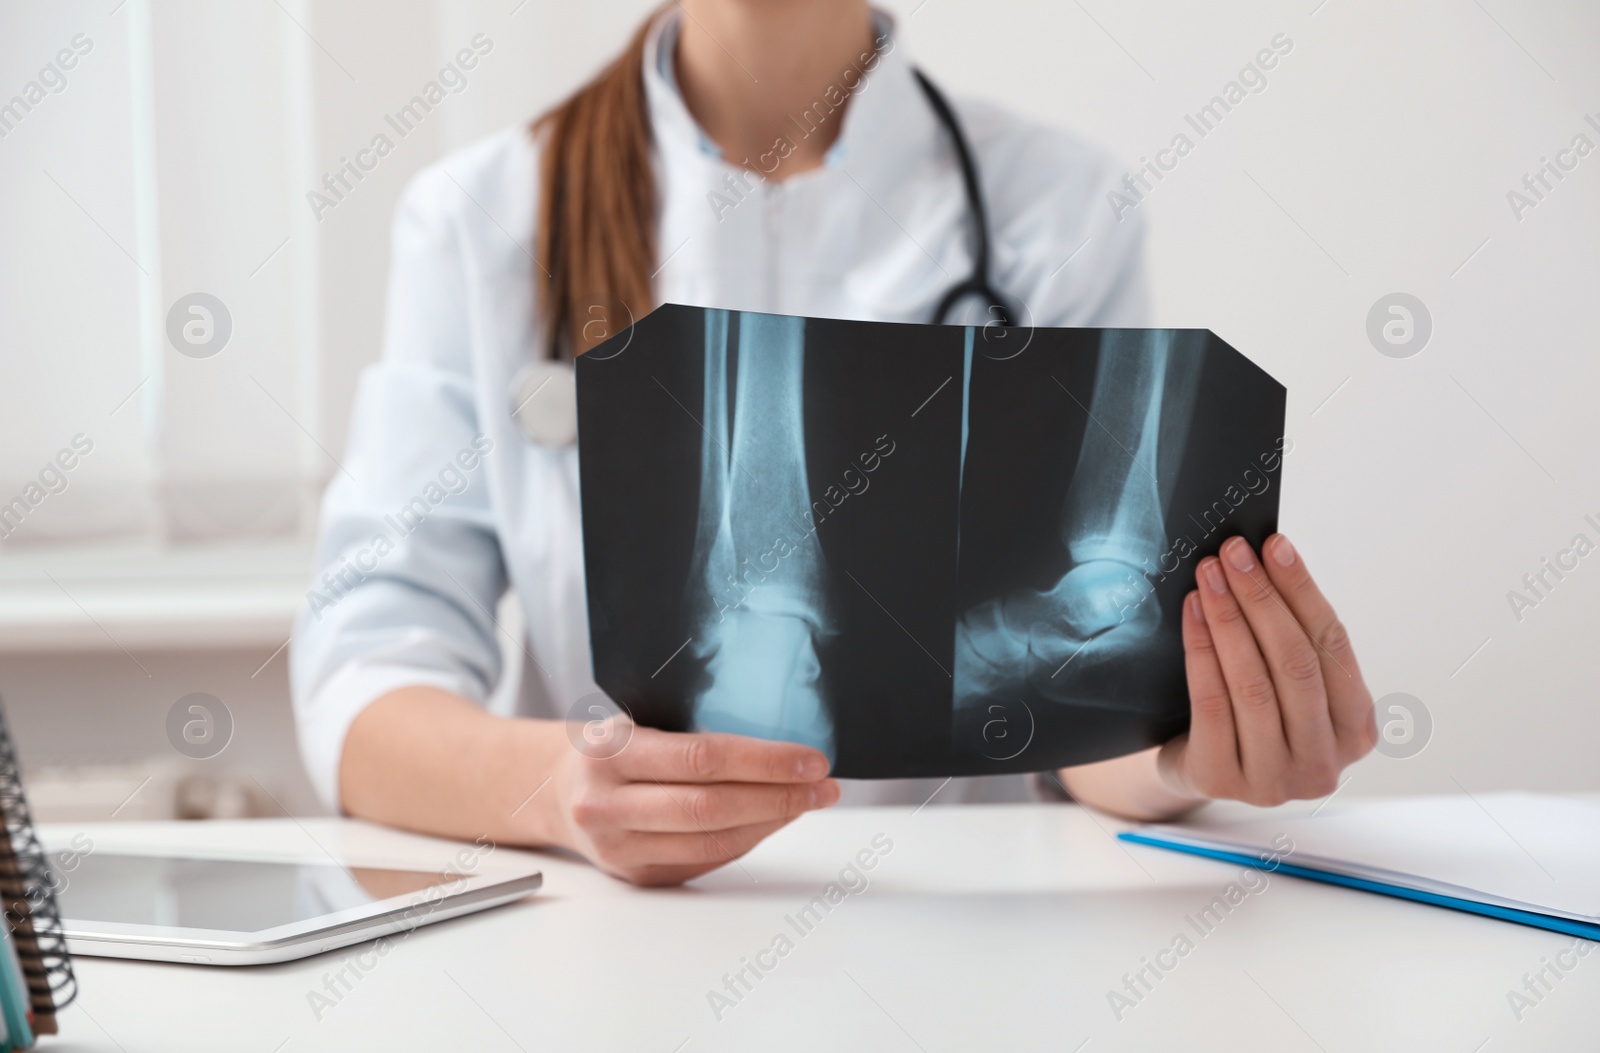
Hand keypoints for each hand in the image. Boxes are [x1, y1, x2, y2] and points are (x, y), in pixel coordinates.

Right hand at [551, 722, 838, 885]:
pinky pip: (705, 861)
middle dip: (778, 797)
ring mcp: (620, 848)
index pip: (700, 758)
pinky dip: (747, 840)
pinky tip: (771, 820)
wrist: (552, 792)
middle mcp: (608, 804)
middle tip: (822, 785)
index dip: (763, 761)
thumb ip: (686, 732)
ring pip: (712, 843)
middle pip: (710, 808)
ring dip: (770, 823)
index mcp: (609, 752)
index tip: (810, 758)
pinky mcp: (637, 876)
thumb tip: (776, 743)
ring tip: (807, 802)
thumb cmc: (607, 749)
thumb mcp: (633, 721)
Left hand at [1158, 534, 1376, 806]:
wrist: (1197, 766)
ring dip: (1229, 618)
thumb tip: (1270, 557)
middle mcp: (1323, 763)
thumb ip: (1293, 638)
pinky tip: (1193, 612)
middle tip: (1234, 552)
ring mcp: (1274, 780)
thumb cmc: (1250, 713)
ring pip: (1253, 683)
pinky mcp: (1224, 781)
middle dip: (1261, 598)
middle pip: (1295, 664)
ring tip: (1209, 574)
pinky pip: (1212, 703)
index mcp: (1357, 731)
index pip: (1333, 647)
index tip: (1275, 546)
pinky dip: (1202, 649)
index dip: (1303, 592)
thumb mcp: (1286, 683)